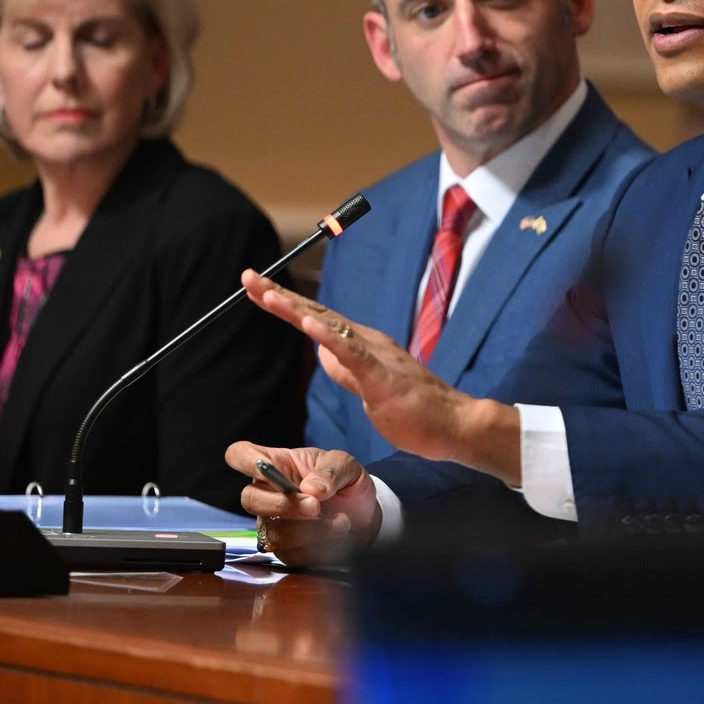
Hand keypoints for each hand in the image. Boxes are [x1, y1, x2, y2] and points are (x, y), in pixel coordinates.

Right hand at [225, 441, 378, 566]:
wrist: (365, 515)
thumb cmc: (347, 483)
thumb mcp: (346, 465)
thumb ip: (330, 471)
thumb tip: (311, 489)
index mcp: (277, 464)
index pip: (242, 455)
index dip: (244, 460)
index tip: (263, 467)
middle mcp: (268, 494)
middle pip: (250, 499)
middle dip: (282, 504)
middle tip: (314, 506)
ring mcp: (273, 523)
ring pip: (274, 531)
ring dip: (311, 529)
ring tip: (341, 521)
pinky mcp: (285, 549)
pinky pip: (292, 552)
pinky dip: (319, 545)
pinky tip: (338, 533)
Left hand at [239, 269, 520, 481]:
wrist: (455, 425)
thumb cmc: (416, 412)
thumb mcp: (370, 388)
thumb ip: (346, 369)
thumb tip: (321, 353)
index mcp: (363, 345)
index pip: (317, 319)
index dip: (285, 304)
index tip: (256, 288)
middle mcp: (368, 342)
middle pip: (316, 313)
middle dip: (280, 296)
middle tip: (247, 277)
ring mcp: (377, 356)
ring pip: (330, 327)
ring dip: (297, 309)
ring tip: (268, 294)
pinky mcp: (384, 376)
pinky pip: (352, 353)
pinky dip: (329, 336)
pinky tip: (309, 323)